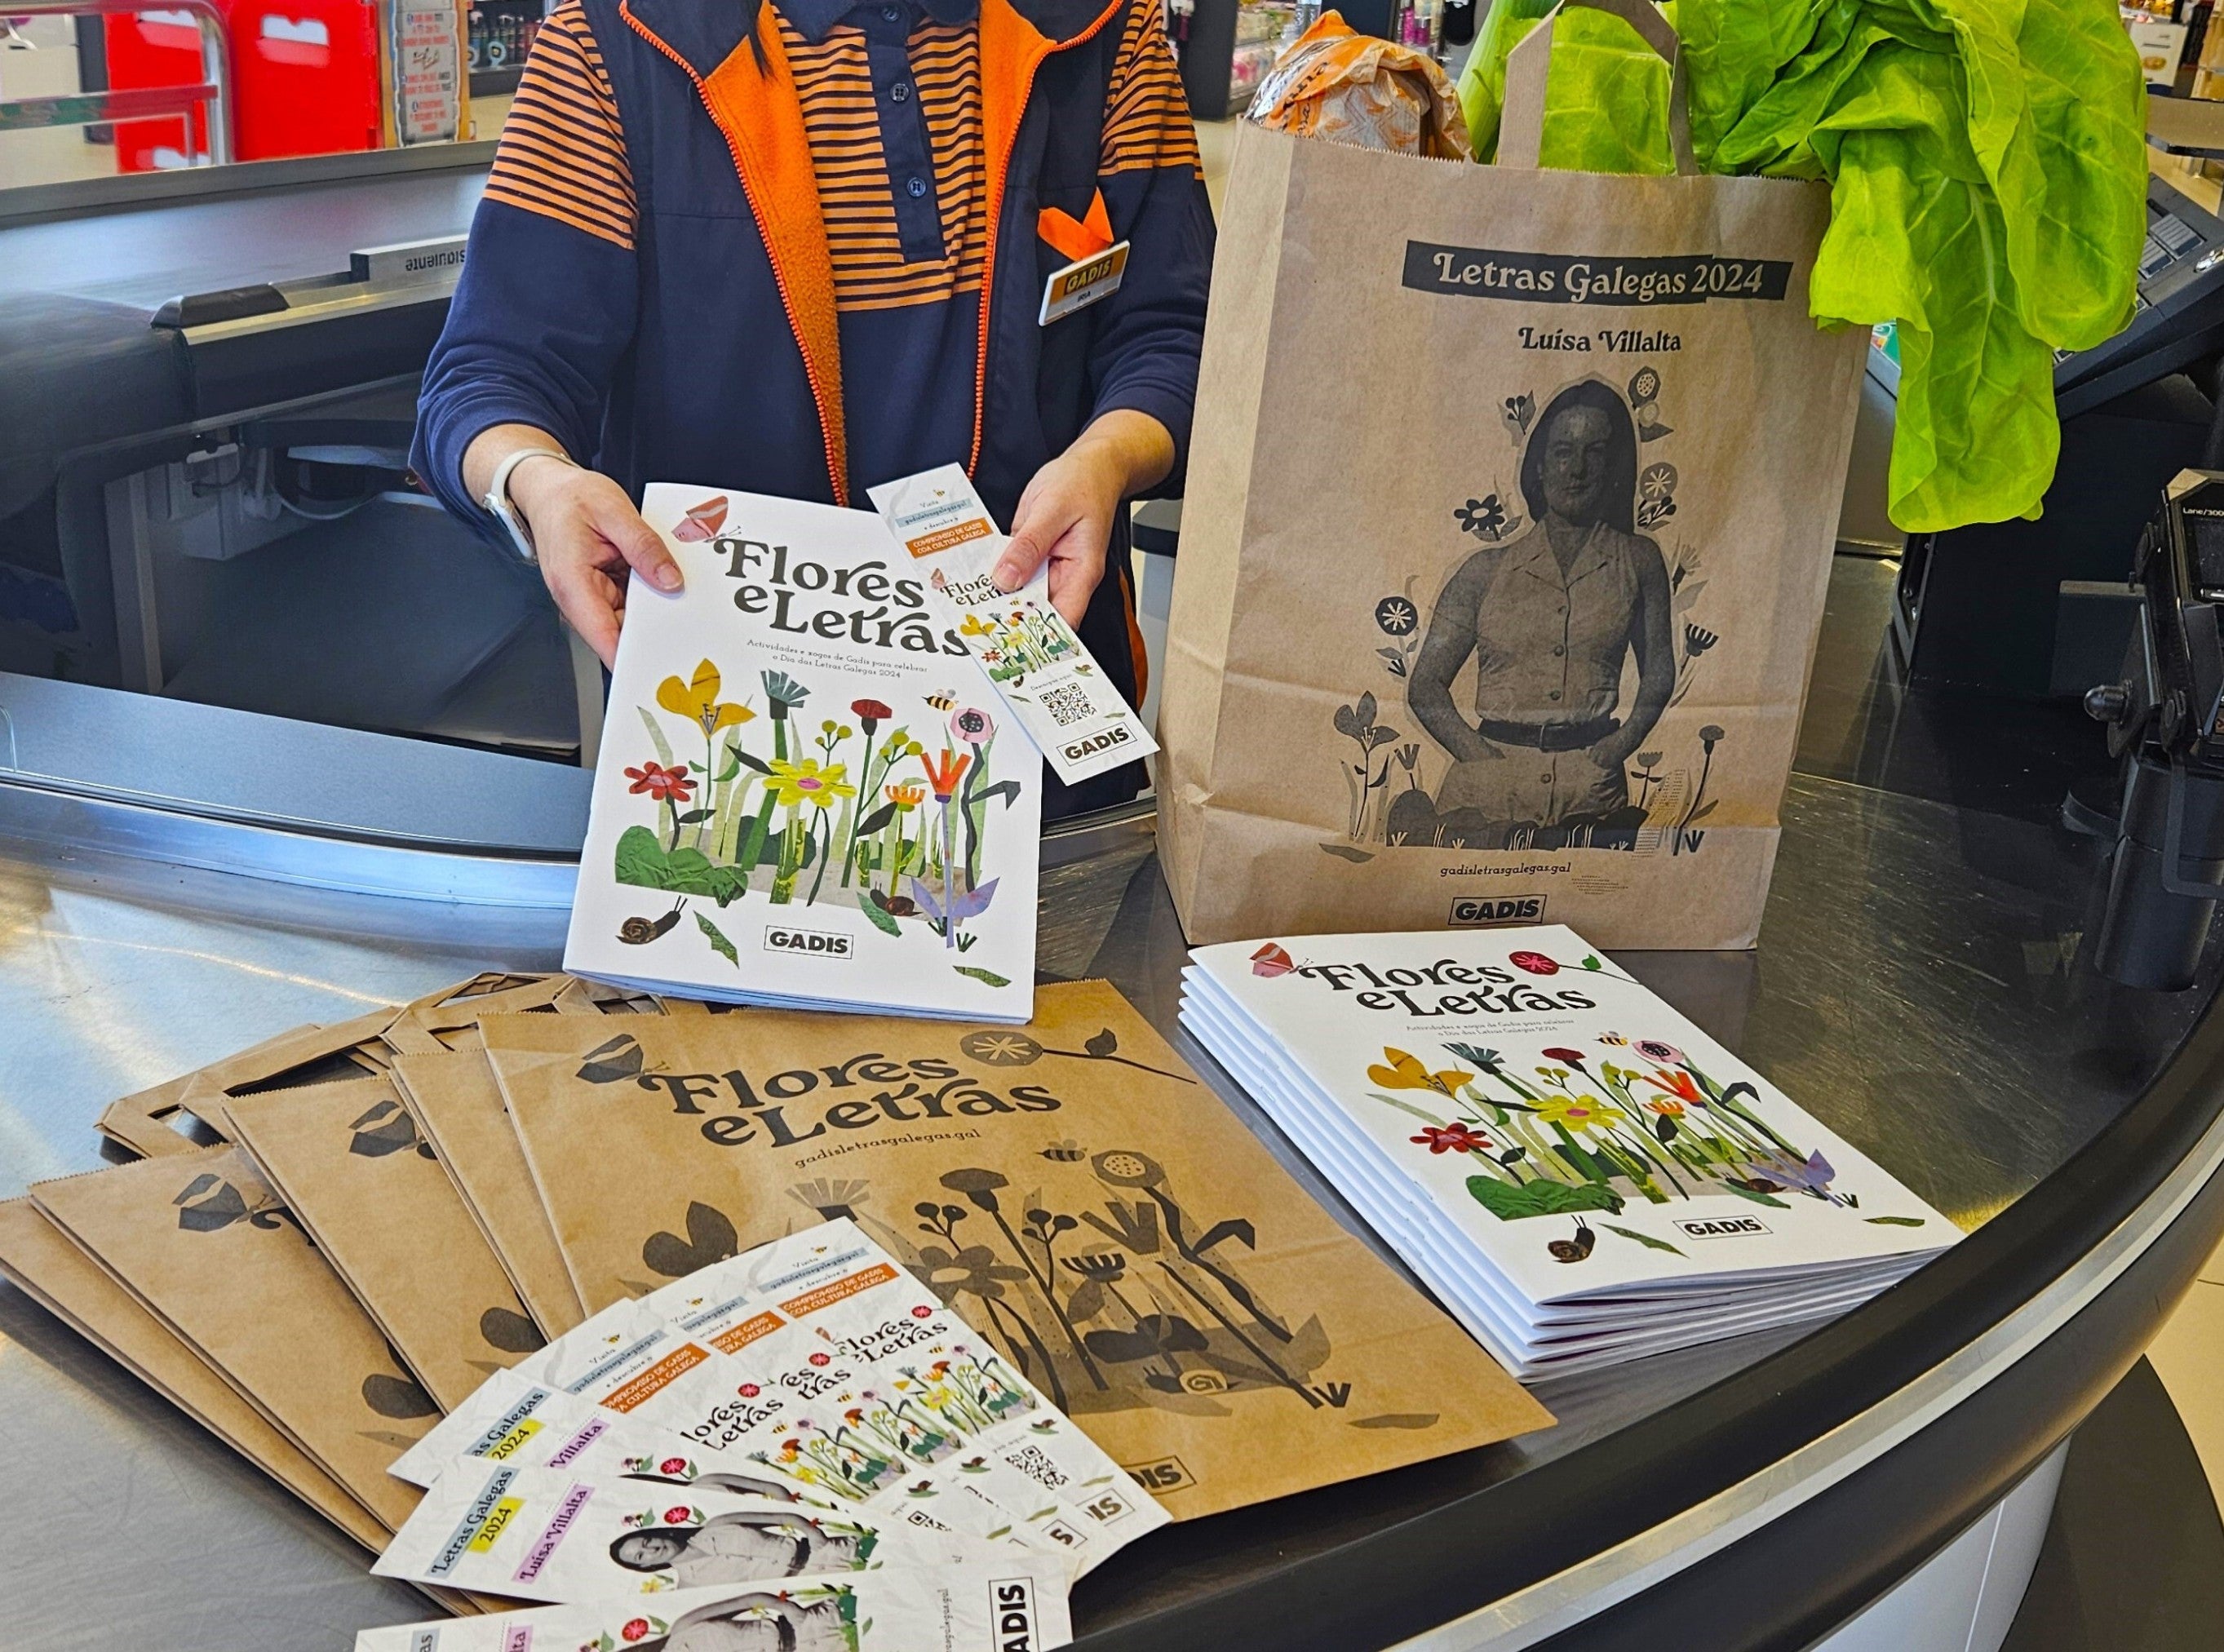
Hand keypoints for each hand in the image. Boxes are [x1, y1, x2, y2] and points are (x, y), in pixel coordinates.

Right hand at [510, 457, 680, 665]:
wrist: (549, 490)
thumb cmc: (570, 498)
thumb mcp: (614, 511)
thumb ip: (644, 547)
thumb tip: (671, 581)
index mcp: (573, 583)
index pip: (605, 638)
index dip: (634, 657)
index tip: (663, 664)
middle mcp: (579, 598)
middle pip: (622, 633)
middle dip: (655, 631)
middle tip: (692, 622)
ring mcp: (591, 598)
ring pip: (631, 620)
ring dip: (655, 611)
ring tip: (679, 592)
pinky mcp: (602, 592)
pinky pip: (631, 603)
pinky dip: (649, 595)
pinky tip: (663, 580)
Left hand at [993, 410, 1174, 629]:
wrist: (1089, 464)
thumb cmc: (1084, 483)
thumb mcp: (1053, 510)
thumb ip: (1029, 546)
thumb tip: (1006, 579)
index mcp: (1080, 572)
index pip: (1063, 620)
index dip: (1038, 637)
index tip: (1009, 644)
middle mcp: (1065, 576)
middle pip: (1036, 611)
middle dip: (1009, 619)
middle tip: (976, 625)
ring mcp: (1047, 567)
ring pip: (1020, 593)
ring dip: (997, 597)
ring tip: (967, 605)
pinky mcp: (1031, 555)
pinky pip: (1011, 570)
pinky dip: (994, 574)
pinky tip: (972, 578)